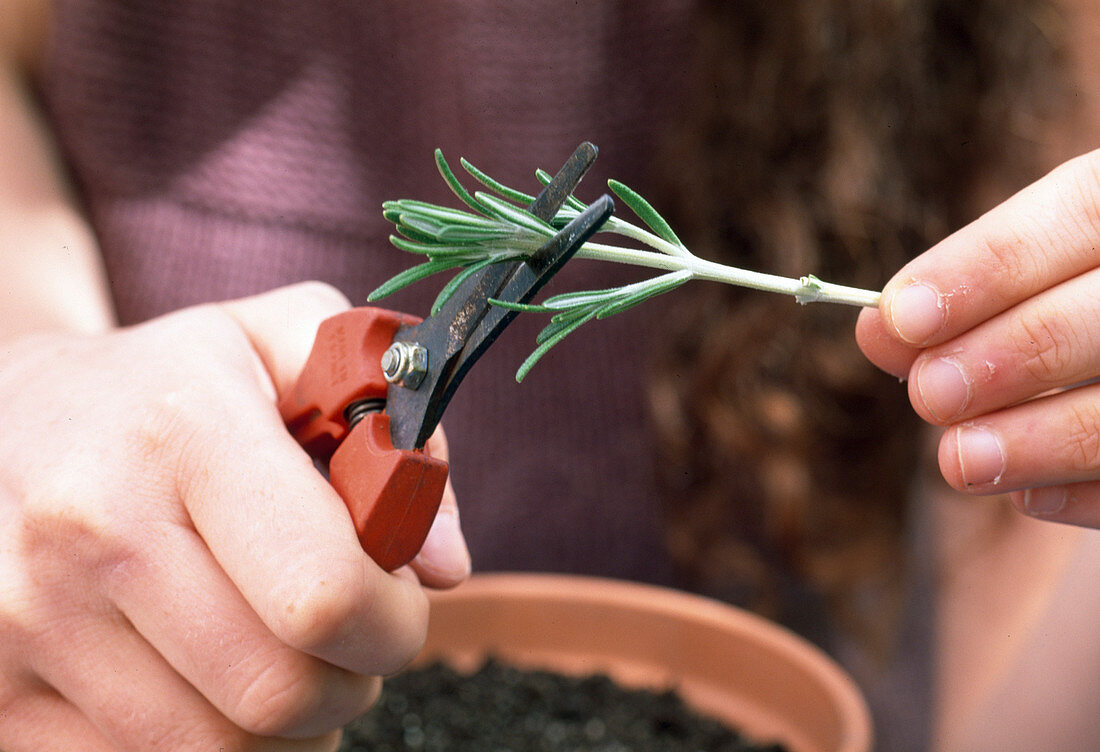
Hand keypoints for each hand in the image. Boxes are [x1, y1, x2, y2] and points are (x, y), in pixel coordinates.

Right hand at [0, 282, 469, 750]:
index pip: (325, 594)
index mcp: (181, 432)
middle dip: (350, 681)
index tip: (398, 600)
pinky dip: (206, 750)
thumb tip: (442, 564)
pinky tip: (207, 685)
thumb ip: (393, 422)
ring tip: (279, 656)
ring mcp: (26, 623)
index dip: (393, 621)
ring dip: (286, 727)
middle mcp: (90, 530)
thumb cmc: (171, 386)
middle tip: (345, 637)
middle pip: (281, 694)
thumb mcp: (284, 342)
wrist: (5, 418)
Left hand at [857, 148, 1099, 526]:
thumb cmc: (1078, 296)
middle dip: (1009, 356)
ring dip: (1042, 437)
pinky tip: (1028, 497)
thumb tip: (880, 330)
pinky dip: (1091, 492)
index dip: (986, 267)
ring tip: (958, 459)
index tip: (900, 317)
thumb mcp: (1039, 272)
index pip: (1077, 215)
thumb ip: (966, 299)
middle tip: (928, 396)